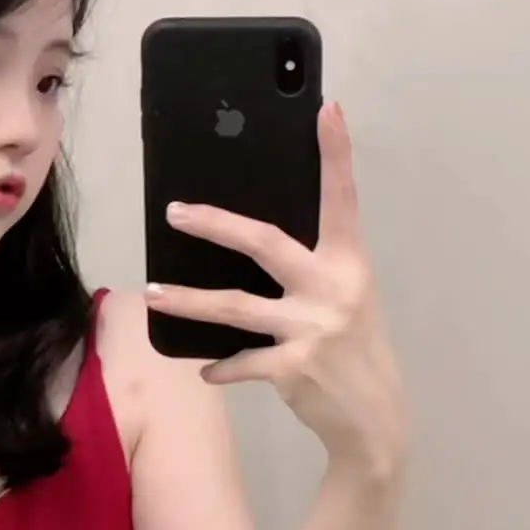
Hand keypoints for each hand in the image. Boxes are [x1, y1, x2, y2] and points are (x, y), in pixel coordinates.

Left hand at [145, 102, 409, 480]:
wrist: (376, 419)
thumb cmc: (354, 349)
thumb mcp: (346, 298)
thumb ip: (311, 270)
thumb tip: (249, 242)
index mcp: (349, 263)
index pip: (342, 199)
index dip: (336, 154)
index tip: (325, 110)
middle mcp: (332, 289)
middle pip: (266, 243)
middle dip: (217, 225)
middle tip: (176, 211)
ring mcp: (312, 329)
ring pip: (235, 307)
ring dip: (189, 301)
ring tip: (154, 293)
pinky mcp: (294, 369)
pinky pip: (241, 361)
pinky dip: (221, 367)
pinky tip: (205, 370)